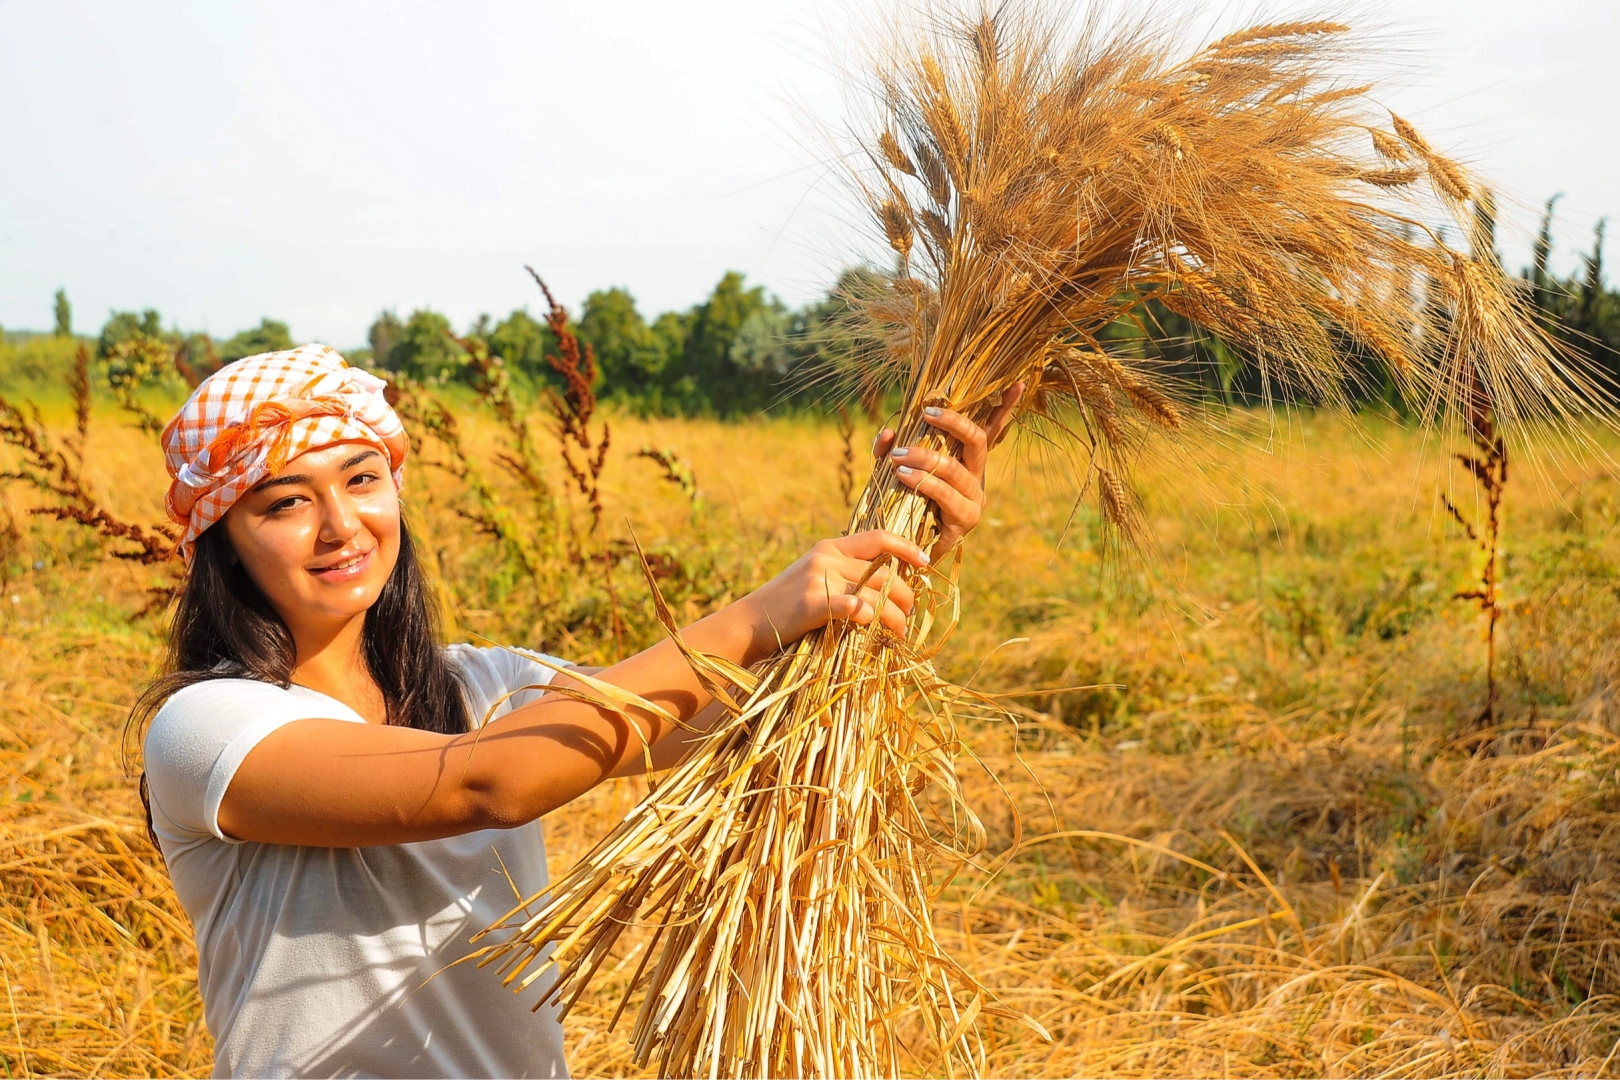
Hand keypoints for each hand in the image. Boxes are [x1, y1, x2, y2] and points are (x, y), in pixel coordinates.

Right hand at [733, 529, 930, 661]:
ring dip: (894, 617)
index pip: (878, 538)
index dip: (906, 548)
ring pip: (875, 595)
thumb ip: (843, 573)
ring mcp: (819, 579)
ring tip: (899, 632)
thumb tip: (884, 583)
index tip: (926, 562)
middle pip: (884, 573)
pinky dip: (870, 618)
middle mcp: (827, 558)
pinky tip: (877, 630)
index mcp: (829, 548)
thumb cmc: (786, 606)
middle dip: (905, 597)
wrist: (749, 623)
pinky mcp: (813, 603)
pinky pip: (853, 607)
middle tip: (909, 616)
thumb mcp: (813, 577)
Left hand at [871, 382, 1022, 558]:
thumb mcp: (893, 469)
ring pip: (955, 469)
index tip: (1018, 383)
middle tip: (925, 414)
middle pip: (976, 440)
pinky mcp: (965, 520)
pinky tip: (905, 477)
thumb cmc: (902, 503)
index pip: (990, 430)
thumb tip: (889, 432)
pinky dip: (924, 483)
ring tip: (899, 457)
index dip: (1005, 407)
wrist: (903, 549)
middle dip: (952, 423)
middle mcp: (977, 476)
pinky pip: (946, 496)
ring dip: (925, 458)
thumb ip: (889, 450)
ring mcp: (974, 499)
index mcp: (967, 460)